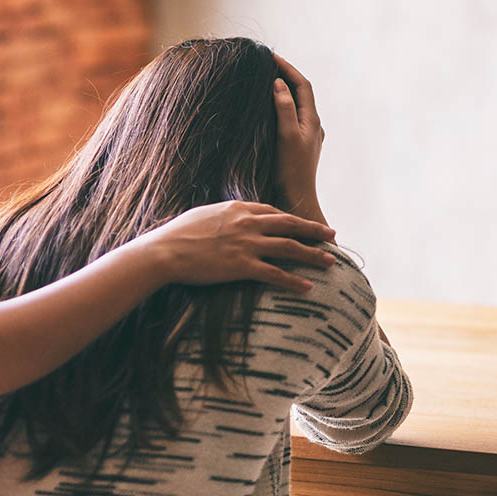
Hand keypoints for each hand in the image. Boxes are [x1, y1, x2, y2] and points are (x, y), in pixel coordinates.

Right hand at [137, 200, 336, 292]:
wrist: (165, 250)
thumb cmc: (178, 234)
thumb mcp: (203, 214)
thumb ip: (223, 215)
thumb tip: (229, 218)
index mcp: (237, 208)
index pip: (273, 211)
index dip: (292, 219)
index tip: (305, 225)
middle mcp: (246, 223)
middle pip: (289, 224)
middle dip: (313, 230)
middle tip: (331, 235)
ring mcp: (246, 244)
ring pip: (289, 247)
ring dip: (312, 254)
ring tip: (330, 262)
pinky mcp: (241, 266)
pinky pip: (274, 274)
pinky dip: (292, 281)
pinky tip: (307, 287)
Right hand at [273, 54, 327, 226]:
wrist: (295, 202)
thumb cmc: (290, 171)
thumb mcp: (286, 136)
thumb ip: (285, 108)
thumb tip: (279, 84)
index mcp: (312, 121)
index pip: (302, 85)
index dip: (288, 68)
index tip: (271, 56)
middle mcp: (311, 127)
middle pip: (300, 93)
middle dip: (285, 76)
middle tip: (265, 65)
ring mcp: (304, 138)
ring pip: (294, 106)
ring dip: (281, 92)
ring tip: (262, 82)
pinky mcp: (295, 147)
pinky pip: (288, 119)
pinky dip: (277, 108)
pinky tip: (263, 111)